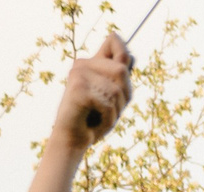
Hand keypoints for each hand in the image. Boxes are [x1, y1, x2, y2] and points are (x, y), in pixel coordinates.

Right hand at [55, 32, 134, 148]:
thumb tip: (130, 56)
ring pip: (116, 91)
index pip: (114, 41)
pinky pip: (107, 105)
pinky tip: (95, 122)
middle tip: (110, 109)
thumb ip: (119, 78)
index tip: (125, 64)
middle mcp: (82, 64)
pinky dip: (107, 119)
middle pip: (122, 71)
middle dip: (124, 96)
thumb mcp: (112, 96)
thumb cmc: (94, 118)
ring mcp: (78, 75)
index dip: (124, 51)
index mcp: (91, 63)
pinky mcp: (77, 89)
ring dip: (115, 111)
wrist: (73, 138)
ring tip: (100, 116)